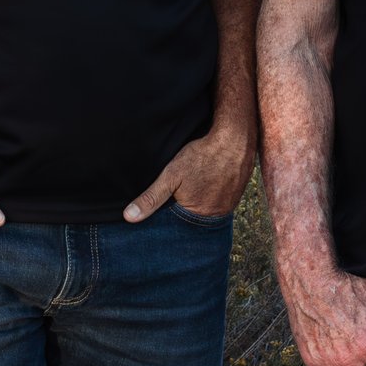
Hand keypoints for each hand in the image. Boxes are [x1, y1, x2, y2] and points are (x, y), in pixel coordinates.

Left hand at [124, 123, 255, 221]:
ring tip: (195, 186)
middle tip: (183, 190)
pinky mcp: (237, 194)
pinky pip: (219, 200)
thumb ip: (151, 198)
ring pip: (207, 209)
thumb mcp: (171, 176)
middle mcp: (217, 216)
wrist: (234, 139)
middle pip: (193, 219)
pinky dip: (211, 194)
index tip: (165, 206)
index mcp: (199, 216)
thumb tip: (129, 217)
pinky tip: (206, 183)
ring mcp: (229, 206)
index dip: (169, 216)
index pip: (178, 226)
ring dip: (199, 202)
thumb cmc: (202, 156)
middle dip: (184, 209)